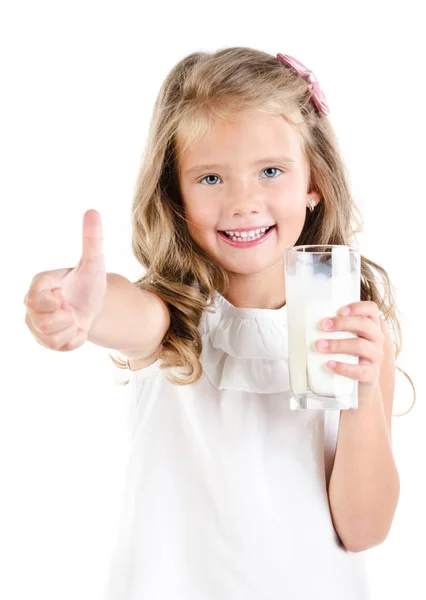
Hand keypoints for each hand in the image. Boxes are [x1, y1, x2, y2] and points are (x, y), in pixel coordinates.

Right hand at [24, 209, 106, 351]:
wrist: (94, 306)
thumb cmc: (89, 283)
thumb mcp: (94, 262)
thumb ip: (92, 240)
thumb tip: (93, 211)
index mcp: (39, 283)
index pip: (35, 300)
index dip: (55, 302)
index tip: (64, 296)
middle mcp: (31, 304)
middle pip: (43, 322)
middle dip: (66, 318)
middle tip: (72, 308)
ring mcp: (35, 323)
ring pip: (51, 338)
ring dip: (71, 330)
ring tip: (74, 318)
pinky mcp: (43, 339)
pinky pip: (58, 348)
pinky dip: (74, 341)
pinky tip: (76, 329)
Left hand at [315, 301, 384, 392]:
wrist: (358, 386)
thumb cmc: (348, 357)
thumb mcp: (345, 339)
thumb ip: (335, 329)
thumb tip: (305, 319)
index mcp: (371, 326)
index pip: (371, 309)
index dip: (357, 306)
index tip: (339, 310)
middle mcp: (376, 339)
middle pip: (364, 324)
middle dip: (342, 323)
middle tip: (323, 326)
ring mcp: (375, 357)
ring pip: (361, 346)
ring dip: (338, 344)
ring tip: (320, 345)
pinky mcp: (371, 374)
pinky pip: (360, 370)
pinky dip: (343, 367)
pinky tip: (329, 364)